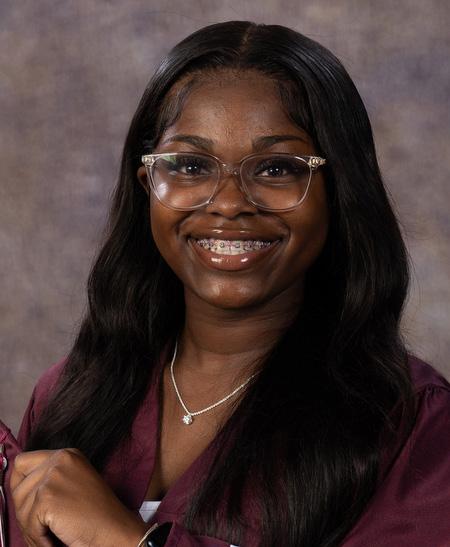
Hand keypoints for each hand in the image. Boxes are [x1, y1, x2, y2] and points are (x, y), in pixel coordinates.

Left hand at [11, 448, 147, 546]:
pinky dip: (38, 539)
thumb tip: (18, 490)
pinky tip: (53, 541)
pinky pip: (28, 523)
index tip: (27, 505)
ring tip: (49, 536)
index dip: (20, 485)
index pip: (23, 463)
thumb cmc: (98, 514)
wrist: (115, 530)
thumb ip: (50, 478)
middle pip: (18, 486)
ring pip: (20, 507)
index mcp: (67, 455)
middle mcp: (59, 459)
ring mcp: (53, 476)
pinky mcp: (47, 496)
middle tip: (41, 527)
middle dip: (25, 511)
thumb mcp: (74, 483)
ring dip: (31, 528)